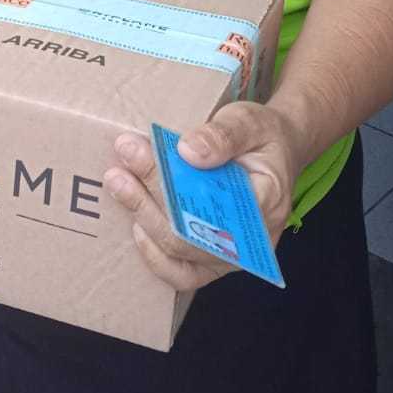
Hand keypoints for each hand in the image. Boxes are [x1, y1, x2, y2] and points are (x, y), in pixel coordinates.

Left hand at [102, 101, 300, 293]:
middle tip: (118, 168)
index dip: (171, 185)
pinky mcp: (213, 261)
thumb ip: (223, 134)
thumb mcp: (249, 121)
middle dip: (148, 200)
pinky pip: (180, 272)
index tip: (139, 153)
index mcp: (268, 200)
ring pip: (181, 256)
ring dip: (144, 220)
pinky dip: (153, 251)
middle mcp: (252, 240)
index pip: (215, 206)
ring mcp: (233, 256)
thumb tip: (188, 151)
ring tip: (118, 184)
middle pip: (191, 234)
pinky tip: (135, 221)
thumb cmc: (262, 137)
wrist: (273, 151)